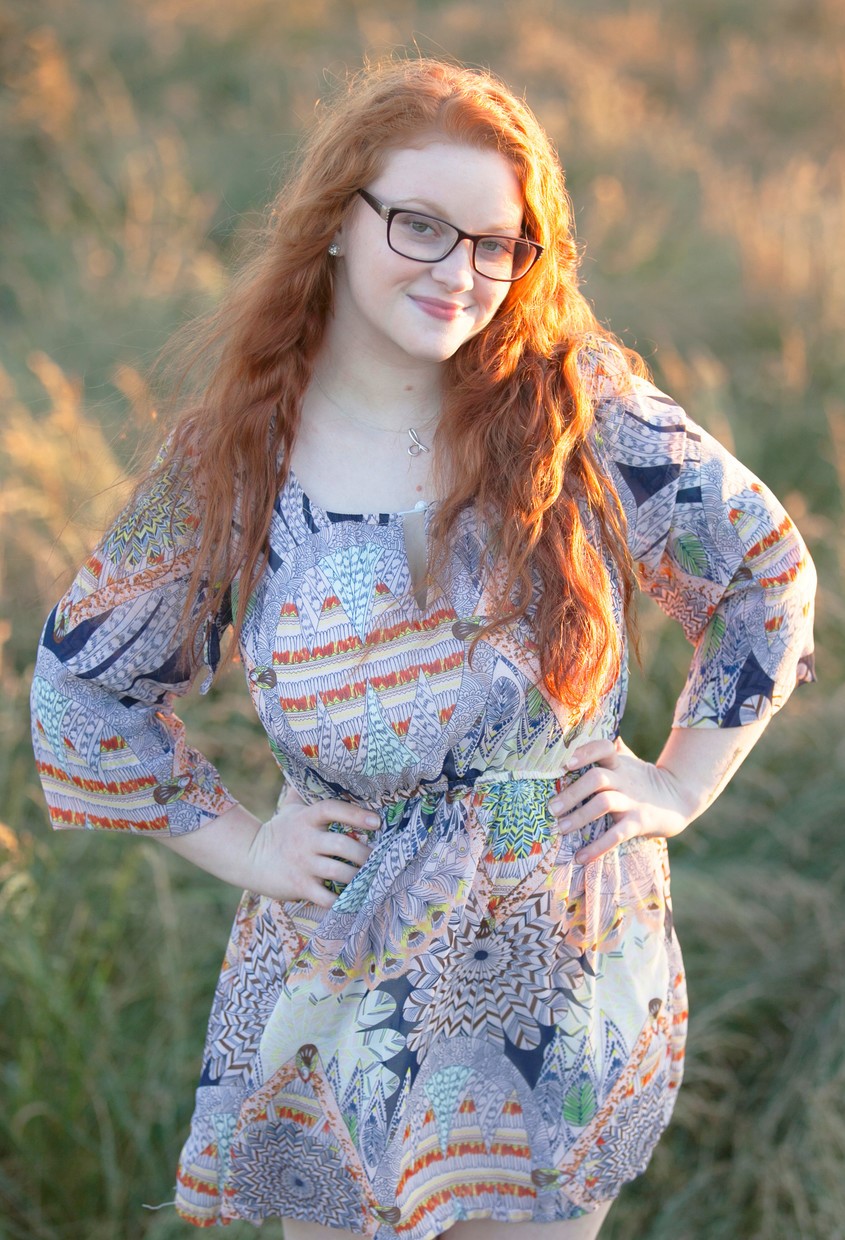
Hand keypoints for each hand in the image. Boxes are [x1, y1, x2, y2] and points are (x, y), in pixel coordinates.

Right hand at [245, 789, 380, 907]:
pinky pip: (326, 897)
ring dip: (358, 877)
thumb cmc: (277, 832)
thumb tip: (315, 766)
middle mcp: (305, 840)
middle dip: (364, 854)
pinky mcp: (299, 886)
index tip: (376, 821)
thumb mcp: (290, 809)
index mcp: (306, 819)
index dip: (355, 814)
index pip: (332, 809)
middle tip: (377, 858)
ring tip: (369, 879)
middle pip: (342, 844)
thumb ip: (304, 791)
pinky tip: (352, 900)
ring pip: (339, 872)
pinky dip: (342, 902)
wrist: (249, 859)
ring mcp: (303, 865)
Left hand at [547, 737, 693, 863]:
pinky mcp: (638, 823)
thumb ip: (608, 749)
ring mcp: (631, 801)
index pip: (603, 748)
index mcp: (618, 763)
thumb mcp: (627, 760)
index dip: (585, 752)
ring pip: (603, 804)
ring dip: (579, 817)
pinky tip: (581, 858)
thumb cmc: (642, 778)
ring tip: (560, 829)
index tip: (565, 763)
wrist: (678, 798)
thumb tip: (583, 730)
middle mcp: (623, 779)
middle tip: (551, 808)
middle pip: (596, 779)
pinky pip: (616, 835)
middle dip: (572, 793)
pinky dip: (597, 848)